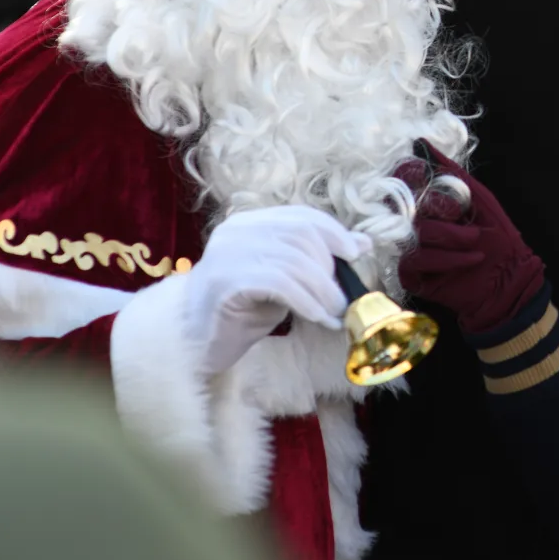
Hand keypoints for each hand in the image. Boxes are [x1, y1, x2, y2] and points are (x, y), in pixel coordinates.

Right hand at [185, 205, 371, 374]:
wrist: (196, 343)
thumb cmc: (244, 311)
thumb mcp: (288, 280)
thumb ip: (318, 260)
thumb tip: (362, 243)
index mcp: (251, 223)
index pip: (301, 216)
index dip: (333, 232)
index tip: (354, 254)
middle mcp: (237, 230)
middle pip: (301, 235)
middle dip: (329, 267)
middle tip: (342, 299)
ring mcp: (227, 253)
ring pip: (294, 261)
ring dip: (323, 291)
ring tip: (335, 314)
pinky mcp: (225, 281)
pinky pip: (279, 283)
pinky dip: (307, 301)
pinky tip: (318, 318)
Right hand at [397, 154, 543, 334]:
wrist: (508, 279)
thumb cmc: (498, 237)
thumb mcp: (481, 199)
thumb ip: (453, 173)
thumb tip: (422, 143)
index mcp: (430, 201)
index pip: (403, 180)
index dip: (412, 175)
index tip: (426, 176)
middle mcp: (415, 221)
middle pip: (406, 205)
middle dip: (441, 210)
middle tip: (464, 218)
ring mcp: (411, 247)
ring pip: (414, 233)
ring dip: (451, 237)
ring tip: (476, 243)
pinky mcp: (411, 273)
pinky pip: (416, 260)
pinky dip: (447, 259)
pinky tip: (469, 259)